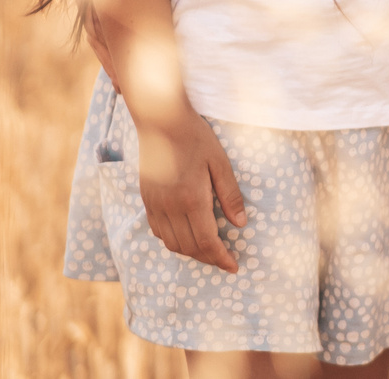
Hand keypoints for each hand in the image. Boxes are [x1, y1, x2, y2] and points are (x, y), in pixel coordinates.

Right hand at [135, 105, 247, 272]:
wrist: (161, 122)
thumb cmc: (196, 138)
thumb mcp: (220, 163)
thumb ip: (230, 195)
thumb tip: (241, 224)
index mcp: (191, 199)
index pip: (207, 241)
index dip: (221, 258)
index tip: (233, 266)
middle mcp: (170, 207)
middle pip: (189, 247)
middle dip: (208, 258)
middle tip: (224, 260)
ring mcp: (155, 205)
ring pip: (171, 243)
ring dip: (190, 252)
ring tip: (208, 250)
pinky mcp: (147, 200)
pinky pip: (158, 231)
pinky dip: (173, 240)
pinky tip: (186, 235)